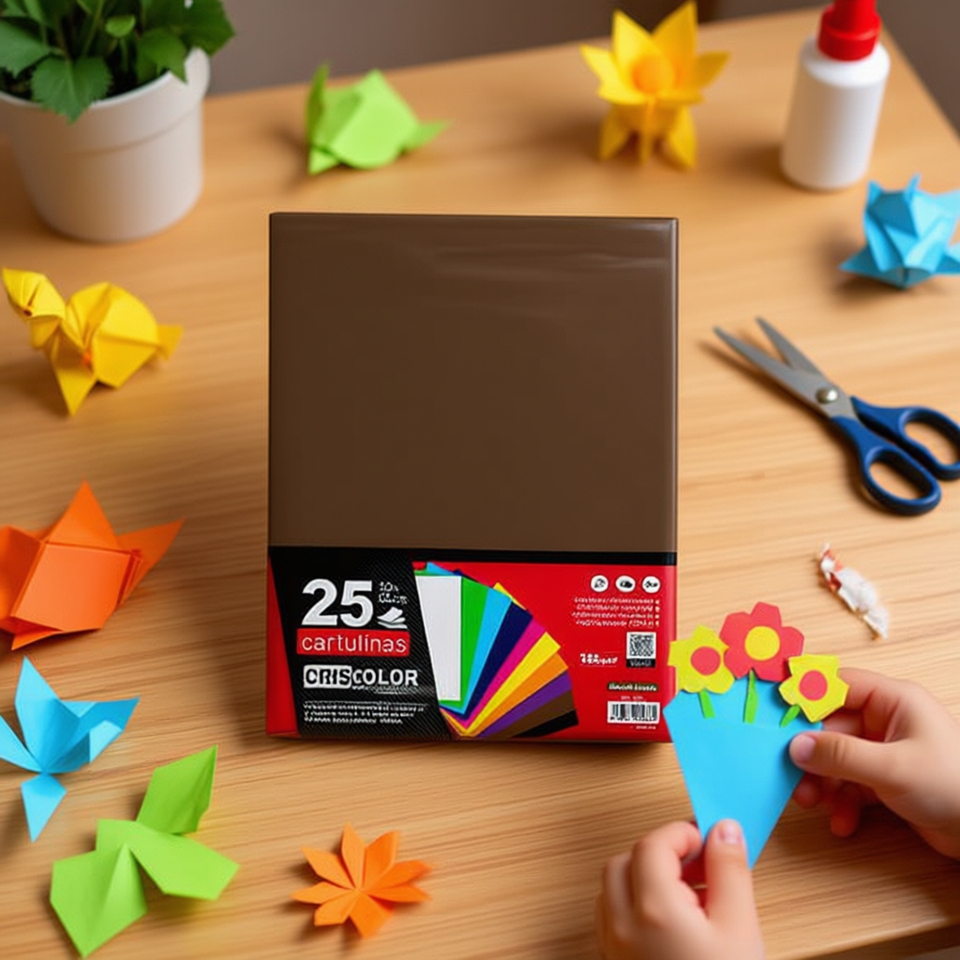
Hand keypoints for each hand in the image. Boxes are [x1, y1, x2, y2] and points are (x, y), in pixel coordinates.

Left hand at [595, 819, 764, 959]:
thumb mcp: (741, 929)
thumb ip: (731, 872)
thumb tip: (723, 830)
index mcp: (653, 909)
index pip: (654, 844)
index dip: (682, 833)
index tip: (710, 839)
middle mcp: (622, 926)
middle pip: (627, 862)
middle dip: (661, 854)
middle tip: (702, 865)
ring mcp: (614, 949)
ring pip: (614, 890)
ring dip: (646, 879)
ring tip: (693, 896)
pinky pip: (613, 919)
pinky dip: (636, 906)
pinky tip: (674, 924)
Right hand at [790, 667, 959, 859]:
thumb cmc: (954, 787)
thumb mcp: (891, 768)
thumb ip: (840, 755)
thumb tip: (796, 747)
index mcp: (893, 700)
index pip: (835, 685)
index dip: (802, 696)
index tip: (772, 712)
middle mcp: (887, 720)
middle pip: (830, 726)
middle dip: (811, 755)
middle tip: (790, 775)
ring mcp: (886, 750)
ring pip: (837, 758)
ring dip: (822, 782)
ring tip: (813, 804)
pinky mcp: (887, 780)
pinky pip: (851, 783)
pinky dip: (842, 802)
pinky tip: (843, 822)